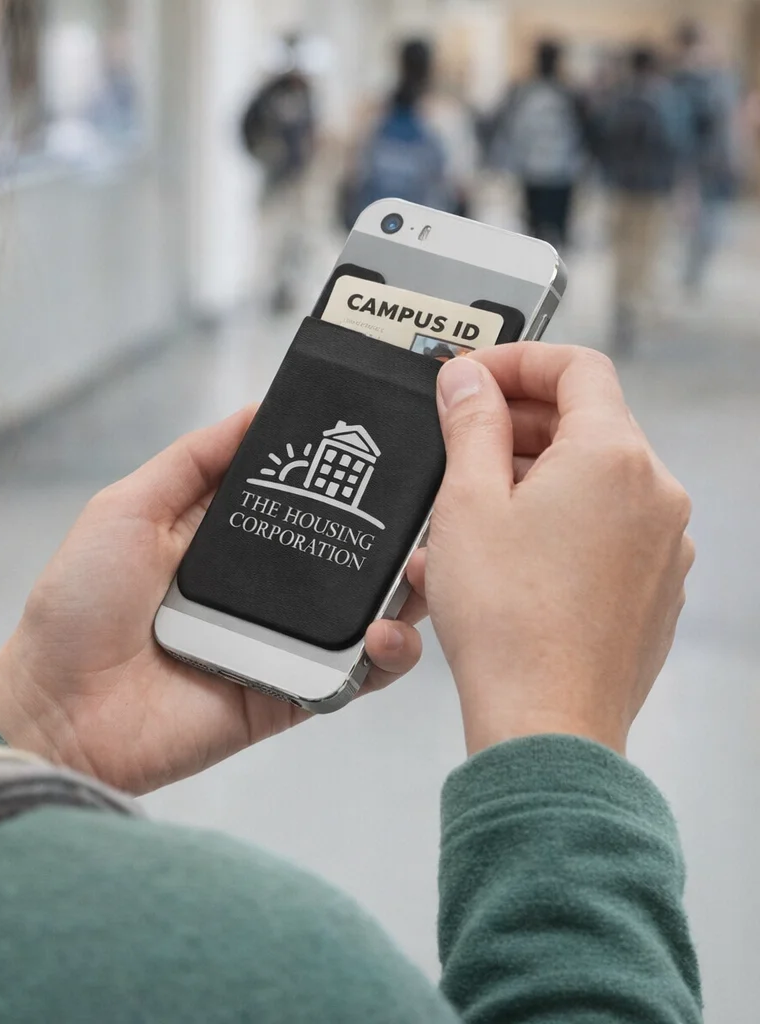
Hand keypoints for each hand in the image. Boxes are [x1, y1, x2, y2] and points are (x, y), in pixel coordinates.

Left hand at [0, 407, 427, 794]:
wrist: (59, 711)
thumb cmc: (77, 606)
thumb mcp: (126, 508)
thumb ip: (192, 462)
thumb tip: (254, 412)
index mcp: (224, 538)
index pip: (299, 495)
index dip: (339, 471)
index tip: (383, 440)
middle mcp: (261, 587)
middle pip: (344, 551)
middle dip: (392, 528)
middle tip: (430, 502)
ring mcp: (280, 641)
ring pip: (366, 611)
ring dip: (407, 588)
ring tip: (427, 564)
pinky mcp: (291, 693)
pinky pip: (355, 675)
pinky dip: (387, 655)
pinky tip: (392, 630)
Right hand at [419, 345, 693, 756]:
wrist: (546, 720)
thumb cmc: (509, 621)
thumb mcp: (467, 502)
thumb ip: (471, 424)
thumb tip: (469, 379)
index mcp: (614, 457)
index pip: (577, 367)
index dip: (518, 361)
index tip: (474, 377)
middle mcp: (655, 494)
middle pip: (589, 422)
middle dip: (519, 421)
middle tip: (461, 437)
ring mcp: (662, 544)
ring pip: (596, 479)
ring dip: (535, 474)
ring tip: (471, 507)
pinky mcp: (653, 587)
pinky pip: (606, 528)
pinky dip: (560, 520)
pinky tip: (508, 552)